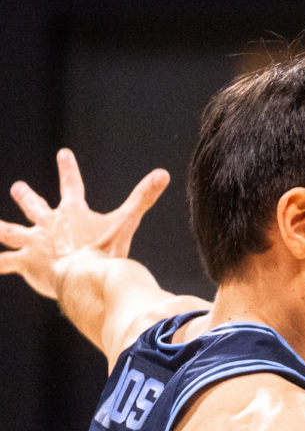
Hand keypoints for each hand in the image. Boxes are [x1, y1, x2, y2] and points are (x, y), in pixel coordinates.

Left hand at [0, 150, 168, 299]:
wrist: (82, 275)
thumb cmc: (105, 249)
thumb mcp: (126, 221)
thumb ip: (143, 197)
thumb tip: (164, 173)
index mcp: (72, 212)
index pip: (71, 184)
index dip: (68, 169)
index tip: (63, 154)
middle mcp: (48, 223)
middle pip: (35, 205)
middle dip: (26, 195)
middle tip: (18, 188)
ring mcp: (35, 242)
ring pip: (11, 232)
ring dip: (2, 229)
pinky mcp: (26, 262)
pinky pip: (5, 263)